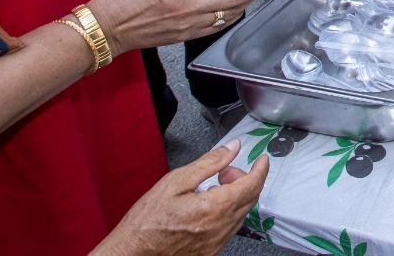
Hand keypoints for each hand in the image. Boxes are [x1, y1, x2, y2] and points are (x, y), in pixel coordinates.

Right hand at [93, 139, 268, 255]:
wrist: (131, 253)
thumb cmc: (146, 223)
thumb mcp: (176, 182)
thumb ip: (209, 162)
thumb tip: (232, 148)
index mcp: (215, 208)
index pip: (252, 184)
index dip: (261, 168)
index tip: (262, 159)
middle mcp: (221, 229)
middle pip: (250, 199)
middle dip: (245, 180)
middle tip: (226, 171)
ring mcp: (217, 243)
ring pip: (241, 215)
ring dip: (236, 196)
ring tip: (213, 187)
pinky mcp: (210, 252)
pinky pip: (229, 229)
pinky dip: (227, 213)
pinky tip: (209, 207)